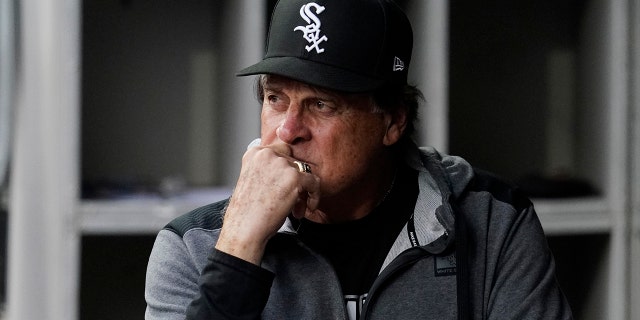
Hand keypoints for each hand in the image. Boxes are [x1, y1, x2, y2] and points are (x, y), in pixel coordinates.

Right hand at [215, 143, 319, 264]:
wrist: (245, 227)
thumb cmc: (247, 211)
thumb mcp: (254, 180)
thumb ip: (269, 169)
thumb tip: (293, 169)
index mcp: (254, 153)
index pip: (282, 151)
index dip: (286, 169)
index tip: (285, 185)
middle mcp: (267, 154)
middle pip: (294, 162)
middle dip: (294, 182)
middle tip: (291, 201)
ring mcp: (281, 164)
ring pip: (305, 172)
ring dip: (303, 191)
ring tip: (296, 208)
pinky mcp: (294, 177)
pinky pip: (314, 182)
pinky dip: (315, 195)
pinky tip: (308, 207)